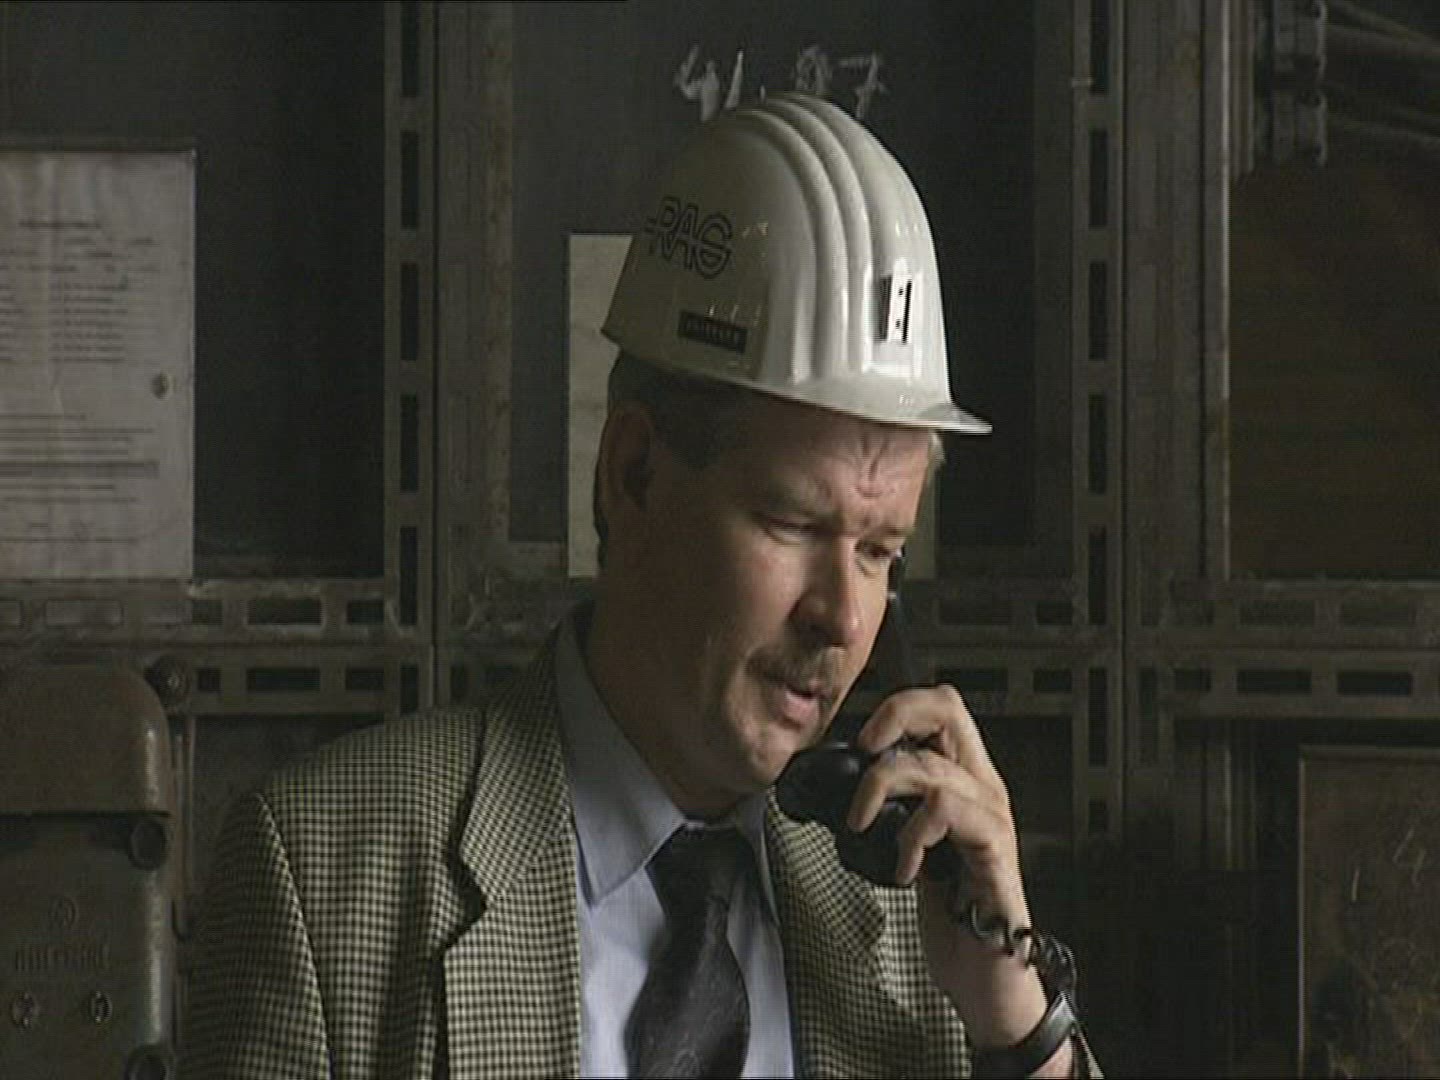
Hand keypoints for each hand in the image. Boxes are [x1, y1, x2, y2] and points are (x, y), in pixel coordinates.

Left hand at [846, 685, 1071, 1073]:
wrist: (988, 980)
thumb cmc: (955, 919)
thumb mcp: (911, 850)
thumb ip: (891, 814)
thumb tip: (836, 793)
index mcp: (964, 781)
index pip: (939, 708)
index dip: (895, 710)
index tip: (859, 744)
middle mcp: (983, 789)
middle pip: (947, 707)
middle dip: (893, 719)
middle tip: (862, 755)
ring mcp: (991, 818)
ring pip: (931, 765)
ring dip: (880, 790)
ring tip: (863, 827)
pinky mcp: (993, 853)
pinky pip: (946, 813)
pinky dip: (911, 835)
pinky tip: (903, 868)